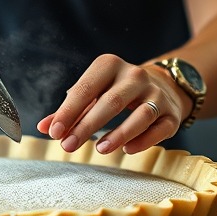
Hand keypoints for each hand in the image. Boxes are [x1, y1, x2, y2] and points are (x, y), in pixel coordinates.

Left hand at [36, 55, 187, 154]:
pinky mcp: (172, 113)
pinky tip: (127, 150)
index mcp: (110, 65)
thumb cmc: (116, 90)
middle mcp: (135, 76)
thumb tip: (44, 127)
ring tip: (99, 149)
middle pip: (111, 102)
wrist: (161, 85)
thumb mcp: (93, 92)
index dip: (68, 111)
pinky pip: (159, 128)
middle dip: (87, 126)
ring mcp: (156, 94)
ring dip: (119, 134)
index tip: (54, 132)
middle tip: (68, 146)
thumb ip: (69, 110)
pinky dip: (144, 140)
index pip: (85, 88)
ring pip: (140, 114)